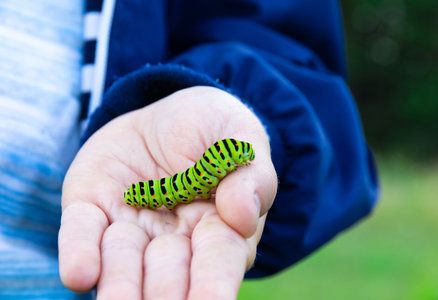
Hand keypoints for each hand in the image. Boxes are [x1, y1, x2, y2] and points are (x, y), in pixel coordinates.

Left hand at [58, 86, 276, 298]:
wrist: (170, 114)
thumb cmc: (217, 131)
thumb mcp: (242, 138)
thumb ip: (252, 176)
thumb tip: (243, 216)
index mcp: (218, 229)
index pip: (217, 263)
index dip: (213, 285)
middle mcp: (172, 239)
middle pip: (166, 275)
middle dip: (164, 293)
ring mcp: (131, 225)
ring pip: (122, 263)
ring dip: (119, 286)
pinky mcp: (93, 206)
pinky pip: (84, 230)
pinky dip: (81, 252)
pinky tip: (80, 273)